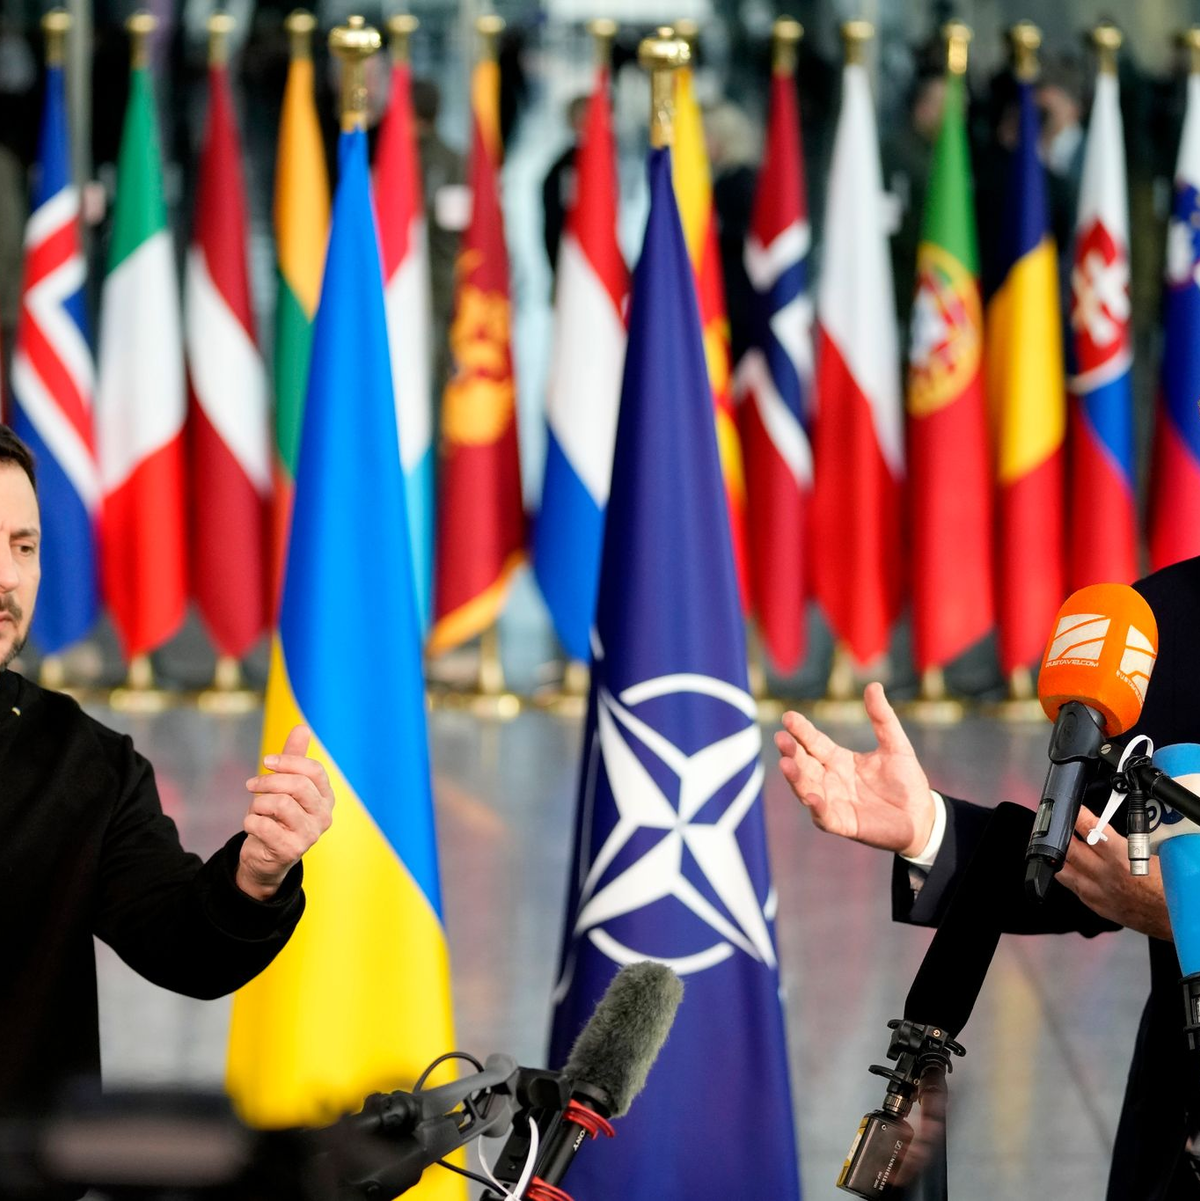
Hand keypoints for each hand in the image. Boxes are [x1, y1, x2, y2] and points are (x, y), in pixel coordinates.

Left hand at [236, 725, 334, 899]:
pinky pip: (263, 826)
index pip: (315, 771)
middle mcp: (324, 816)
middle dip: (269, 781)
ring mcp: (310, 835)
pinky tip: (252, 826)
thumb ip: (294, 758)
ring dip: (258, 803)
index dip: (289, 762)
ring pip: (280, 804)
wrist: (266, 857)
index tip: (266, 761)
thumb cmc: (277, 817)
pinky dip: (250, 822)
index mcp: (326, 797)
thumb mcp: (285, 786)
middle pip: (298, 785)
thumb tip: (302, 727)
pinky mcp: (291, 850)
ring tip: (254, 810)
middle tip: (251, 785)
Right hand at [774, 683, 934, 857]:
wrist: (922, 816)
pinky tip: (811, 797)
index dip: (801, 730)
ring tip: (786, 764)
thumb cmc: (906, 781)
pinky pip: (824, 816)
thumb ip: (882, 718)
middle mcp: (830, 780)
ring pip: (806, 788)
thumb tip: (874, 685)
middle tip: (781, 738)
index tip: (788, 717)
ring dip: (795, 778)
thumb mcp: (896, 745)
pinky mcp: (844, 824)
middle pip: (804, 764)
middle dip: (791, 752)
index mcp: (839, 760)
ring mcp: (834, 802)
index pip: (814, 742)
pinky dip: (816, 807)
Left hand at [1057, 812, 1171, 939]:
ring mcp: (1097, 892)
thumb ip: (1126, 838)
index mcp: (1120, 857)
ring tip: (1064, 848)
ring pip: (1063, 870)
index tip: (1073, 809)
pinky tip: (1074, 870)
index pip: (1088, 828)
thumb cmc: (1169, 886)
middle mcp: (1104, 874)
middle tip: (1064, 827)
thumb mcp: (1149, 852)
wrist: (1175, 917)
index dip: (1077, 815)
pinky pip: (1073, 888)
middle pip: (1069, 849)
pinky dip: (1071, 876)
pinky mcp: (1096, 906)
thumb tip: (1109, 825)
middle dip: (1063, 835)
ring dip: (1062, 857)